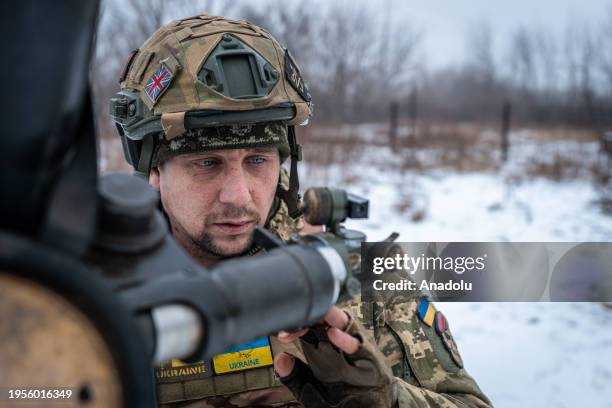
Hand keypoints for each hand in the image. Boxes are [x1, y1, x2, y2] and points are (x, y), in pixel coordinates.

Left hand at [274, 306, 396, 407]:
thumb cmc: (343, 400)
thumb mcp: (312, 391)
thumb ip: (296, 377)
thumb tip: (280, 360)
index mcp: (323, 347)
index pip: (309, 326)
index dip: (297, 325)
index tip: (283, 334)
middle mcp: (339, 343)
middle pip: (326, 319)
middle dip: (314, 313)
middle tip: (298, 314)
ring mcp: (356, 348)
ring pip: (344, 324)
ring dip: (330, 316)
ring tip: (316, 315)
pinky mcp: (371, 358)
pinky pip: (359, 345)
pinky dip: (346, 339)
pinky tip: (333, 335)